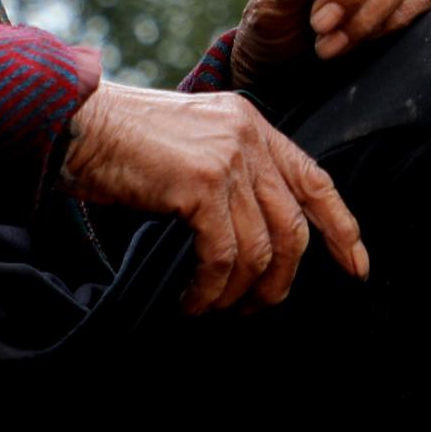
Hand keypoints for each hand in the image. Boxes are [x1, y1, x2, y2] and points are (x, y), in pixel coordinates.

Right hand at [57, 81, 368, 311]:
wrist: (73, 122)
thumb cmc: (121, 143)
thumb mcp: (192, 143)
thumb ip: (230, 172)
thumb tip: (256, 240)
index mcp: (252, 124)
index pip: (316, 180)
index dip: (342, 228)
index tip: (357, 267)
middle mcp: (248, 137)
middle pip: (294, 226)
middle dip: (282, 280)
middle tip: (256, 308)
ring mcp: (227, 159)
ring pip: (260, 249)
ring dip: (238, 292)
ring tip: (213, 309)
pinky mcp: (200, 185)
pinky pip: (222, 257)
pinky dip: (209, 290)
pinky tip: (191, 302)